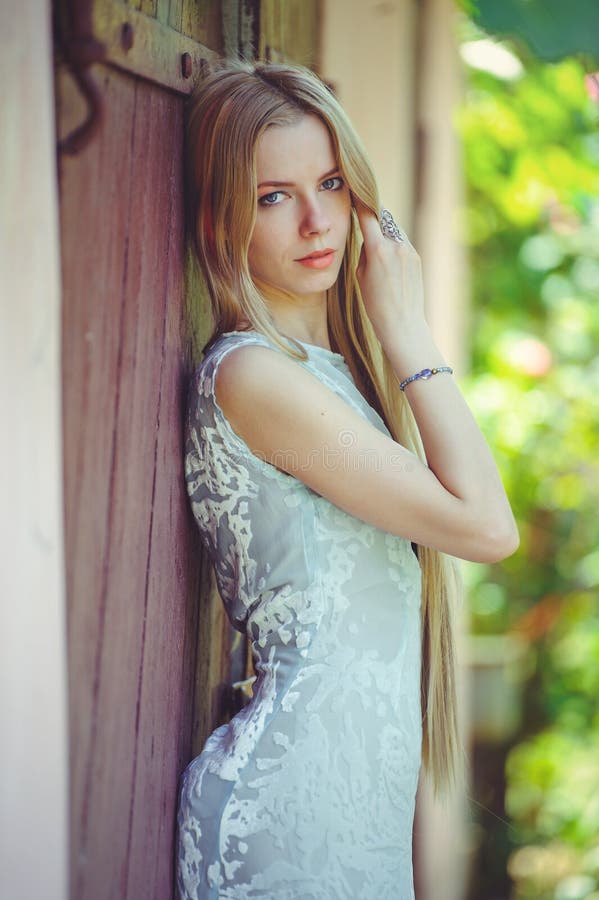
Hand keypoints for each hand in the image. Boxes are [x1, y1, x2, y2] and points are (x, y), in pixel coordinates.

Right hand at [353, 199, 425, 346]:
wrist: (403, 325)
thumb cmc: (376, 306)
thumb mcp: (361, 277)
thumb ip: (366, 252)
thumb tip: (372, 239)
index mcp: (378, 250)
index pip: (368, 215)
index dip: (360, 202)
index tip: (355, 191)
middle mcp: (396, 246)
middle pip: (383, 219)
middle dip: (374, 216)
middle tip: (365, 212)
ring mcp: (410, 251)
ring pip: (394, 231)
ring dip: (385, 232)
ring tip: (376, 247)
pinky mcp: (417, 258)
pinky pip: (402, 244)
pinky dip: (394, 245)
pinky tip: (388, 263)